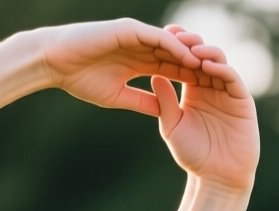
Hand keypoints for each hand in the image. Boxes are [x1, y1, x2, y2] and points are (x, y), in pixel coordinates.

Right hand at [38, 19, 202, 114]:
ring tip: (214, 69)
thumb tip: (162, 114)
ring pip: (175, 44)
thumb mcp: (117, 96)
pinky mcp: (132, 29)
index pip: (172, 69)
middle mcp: (143, 46)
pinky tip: (192, 58)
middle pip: (179, 55)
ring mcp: (139, 35)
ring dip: (194, 55)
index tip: (210, 95)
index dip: (191, 80)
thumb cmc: (79, 79)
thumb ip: (142, 101)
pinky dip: (177, 47)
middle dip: (200, 67)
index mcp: (140, 61)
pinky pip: (161, 38)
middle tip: (222, 80)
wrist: (56, 61)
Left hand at [148, 28, 258, 196]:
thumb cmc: (193, 155)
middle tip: (175, 34)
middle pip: (201, 57)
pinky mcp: (241, 100)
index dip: (173, 50)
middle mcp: (211, 87)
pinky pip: (232, 79)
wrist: (216, 177)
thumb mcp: (172, 126)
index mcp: (193, 91)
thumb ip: (165, 102)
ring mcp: (227, 92)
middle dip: (189, 44)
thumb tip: (153, 75)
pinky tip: (208, 64)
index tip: (157, 38)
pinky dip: (221, 69)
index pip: (183, 63)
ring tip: (191, 47)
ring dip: (205, 52)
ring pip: (218, 63)